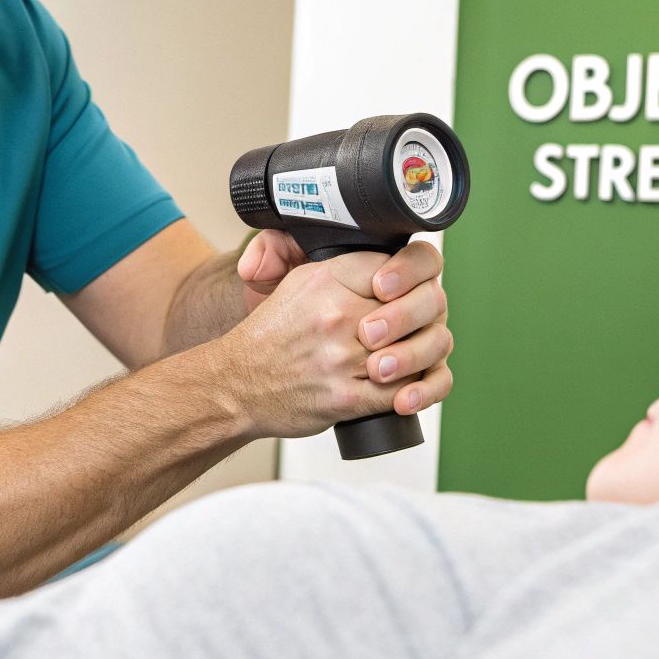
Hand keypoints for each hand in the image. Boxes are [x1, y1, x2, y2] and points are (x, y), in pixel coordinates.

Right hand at [215, 239, 453, 435]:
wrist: (235, 384)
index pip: (395, 266)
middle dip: (422, 317)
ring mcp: (342, 358)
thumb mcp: (298, 281)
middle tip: (417, 324)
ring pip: (415, 351)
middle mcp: (336, 315)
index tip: (407, 290)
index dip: (411, 278)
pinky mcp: (346, 398)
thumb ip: (343, 266)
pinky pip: (403, 391)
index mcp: (327, 279)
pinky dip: (413, 390)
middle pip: (414, 308)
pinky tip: (406, 385)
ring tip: (410, 354)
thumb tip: (390, 260)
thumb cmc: (271, 336)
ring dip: (420, 355)